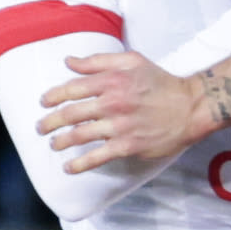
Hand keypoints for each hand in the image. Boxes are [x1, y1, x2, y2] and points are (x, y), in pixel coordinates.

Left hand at [40, 50, 208, 171]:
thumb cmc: (161, 82)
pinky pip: (97, 157)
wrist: (190, 107)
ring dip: (60, 142)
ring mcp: (119, 126)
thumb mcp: (132, 61)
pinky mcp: (127, 145)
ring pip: (79, 135)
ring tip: (53, 145)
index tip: (44, 103)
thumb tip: (69, 61)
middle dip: (50, 122)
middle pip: (70, 113)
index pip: (72, 88)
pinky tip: (68, 168)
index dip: (53, 96)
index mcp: (111, 80)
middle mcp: (112, 102)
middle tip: (41, 127)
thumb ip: (98, 61)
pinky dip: (79, 164)